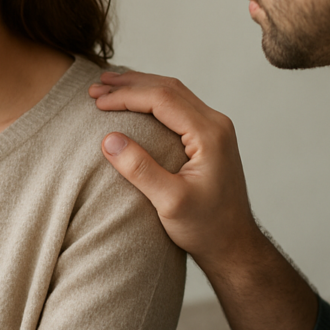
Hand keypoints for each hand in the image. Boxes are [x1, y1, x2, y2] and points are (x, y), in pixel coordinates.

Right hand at [90, 70, 319, 329]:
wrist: (234, 245)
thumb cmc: (205, 228)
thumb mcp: (170, 203)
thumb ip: (140, 169)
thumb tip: (108, 139)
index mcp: (210, 134)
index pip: (162, 98)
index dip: (127, 95)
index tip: (97, 102)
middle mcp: (216, 124)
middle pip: (168, 88)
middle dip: (129, 84)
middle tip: (96, 87)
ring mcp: (215, 129)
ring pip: (174, 92)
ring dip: (140, 87)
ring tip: (108, 87)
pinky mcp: (209, 137)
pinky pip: (178, 104)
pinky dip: (152, 97)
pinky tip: (135, 100)